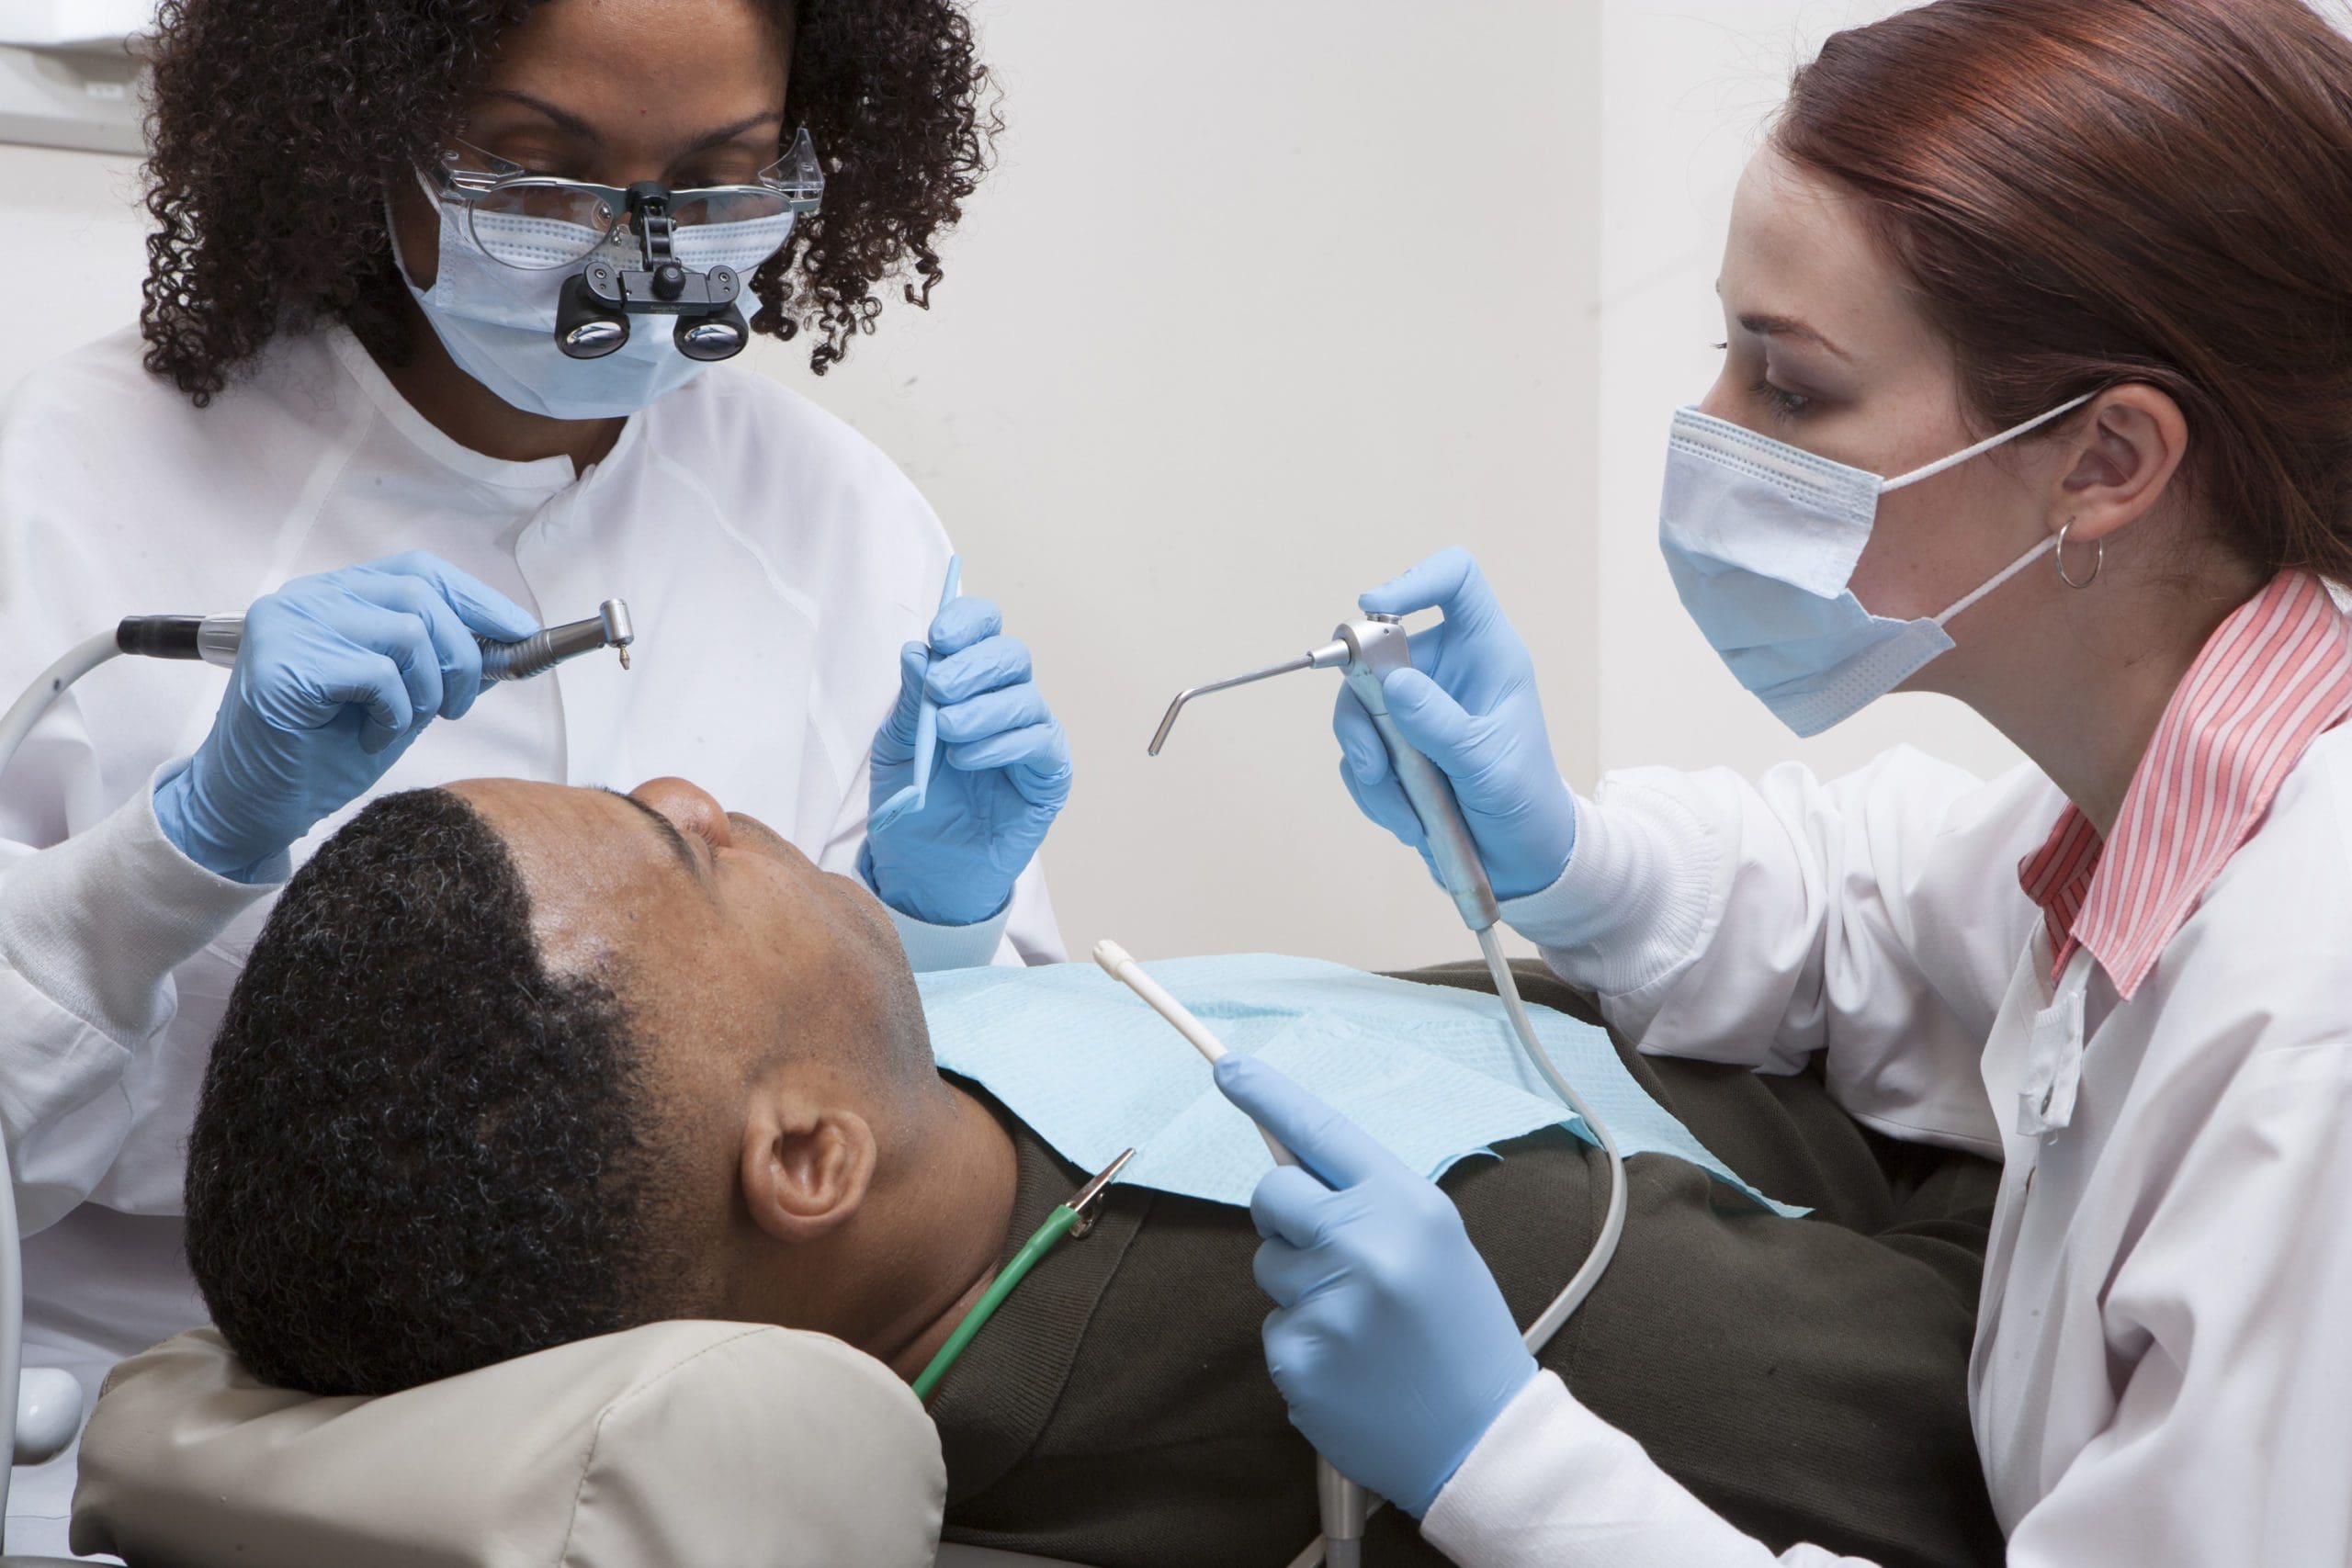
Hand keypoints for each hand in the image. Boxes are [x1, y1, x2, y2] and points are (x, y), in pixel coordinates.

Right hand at [153, 552, 537, 879]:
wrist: (254, 806)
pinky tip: (367, 737)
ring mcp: (289, 625)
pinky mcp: (283, 663)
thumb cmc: (321, 754)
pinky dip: (392, 714)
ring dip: (424, 692)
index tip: (520, 634)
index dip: (478, 600)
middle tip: (458, 707)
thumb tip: (506, 642)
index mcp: (334, 597)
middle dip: (462, 657)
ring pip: (407, 633)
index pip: (420, 572)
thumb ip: (440, 664)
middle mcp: (306, 599)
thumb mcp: (401, 700)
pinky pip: (378, 675)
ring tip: (396, 725)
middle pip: (421, 596)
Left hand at [863, 597, 1071, 926]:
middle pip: (1011, 655)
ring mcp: (1032, 736)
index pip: (984, 630)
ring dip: (982, 710)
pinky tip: (969, 759)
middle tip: (940, 689)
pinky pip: (1038, 743)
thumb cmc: (913, 802)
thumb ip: (911, 699)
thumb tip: (920, 651)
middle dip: (974, 665)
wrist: (924, 868)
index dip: (968, 623)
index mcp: (969, 682)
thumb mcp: (896, 745)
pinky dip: (1002, 744)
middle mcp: (1006, 700)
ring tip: (947, 732)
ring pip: (1025, 697)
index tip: (940, 637)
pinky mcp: (1049, 774)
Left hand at [1214, 1052, 1537, 1517]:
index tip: (1229, 1069)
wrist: (1483, 1439)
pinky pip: (1273, 1327)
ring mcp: (1326, 1304)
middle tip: (1334, 1254)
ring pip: (1268, 1265)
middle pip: (1272, 1196)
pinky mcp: (1297, 1358)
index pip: (1323, 1132)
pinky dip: (1304, 1343)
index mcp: (1407, 1205)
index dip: (1270, 1096)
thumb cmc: (1459, 1333)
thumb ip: (1371, 1200)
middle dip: (1288, 1217)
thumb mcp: (1436, 1241)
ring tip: (1360, 1324)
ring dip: (1299, 1286)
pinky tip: (1350, 1366)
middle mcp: (1363, 1245)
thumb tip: (1293, 1167)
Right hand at [1335, 547, 1575, 898]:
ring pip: (1357, 711)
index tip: (1374, 608)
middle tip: (1373, 761)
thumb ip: (1441, 724)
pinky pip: (1357, 756)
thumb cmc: (1525, 801)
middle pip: (1376, 653)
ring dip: (1371, 768)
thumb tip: (1393, 682)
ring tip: (1406, 812)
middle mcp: (1446, 671)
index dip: (1414, 580)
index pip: (1455, 580)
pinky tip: (1407, 820)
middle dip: (1365, 712)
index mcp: (1485, 653)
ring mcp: (1415, 709)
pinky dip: (1372, 792)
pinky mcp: (1394, 748)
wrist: (1521, 860)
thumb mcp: (1488, 764)